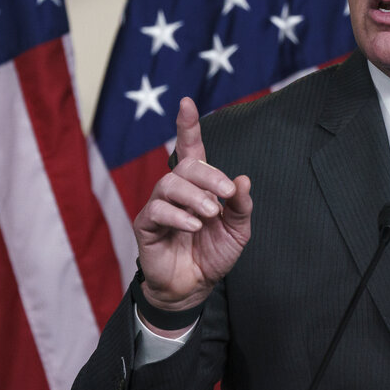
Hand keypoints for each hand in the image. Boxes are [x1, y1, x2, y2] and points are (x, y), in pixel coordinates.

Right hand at [133, 97, 251, 318]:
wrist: (194, 287)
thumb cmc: (213, 253)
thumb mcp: (237, 230)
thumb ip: (241, 205)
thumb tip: (242, 179)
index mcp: (199, 186)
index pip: (191, 149)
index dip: (188, 126)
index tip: (187, 102)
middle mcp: (176, 190)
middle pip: (186, 165)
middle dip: (208, 175)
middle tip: (225, 194)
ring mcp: (159, 206)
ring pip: (170, 184)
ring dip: (195, 196)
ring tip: (209, 215)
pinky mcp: (146, 226)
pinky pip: (157, 210)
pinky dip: (178, 216)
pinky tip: (193, 227)